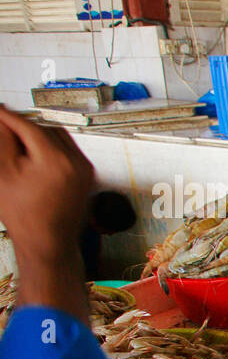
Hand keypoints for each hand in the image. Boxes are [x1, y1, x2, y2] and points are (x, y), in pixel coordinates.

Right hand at [0, 107, 93, 264]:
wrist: (48, 242)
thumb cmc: (26, 217)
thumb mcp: (3, 173)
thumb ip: (2, 140)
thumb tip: (2, 118)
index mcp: (56, 160)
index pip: (29, 126)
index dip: (8, 117)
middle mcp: (77, 162)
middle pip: (45, 128)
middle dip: (23, 125)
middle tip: (4, 124)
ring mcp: (86, 170)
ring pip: (58, 138)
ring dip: (38, 134)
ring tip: (17, 142)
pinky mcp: (88, 176)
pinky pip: (68, 151)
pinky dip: (51, 147)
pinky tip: (34, 155)